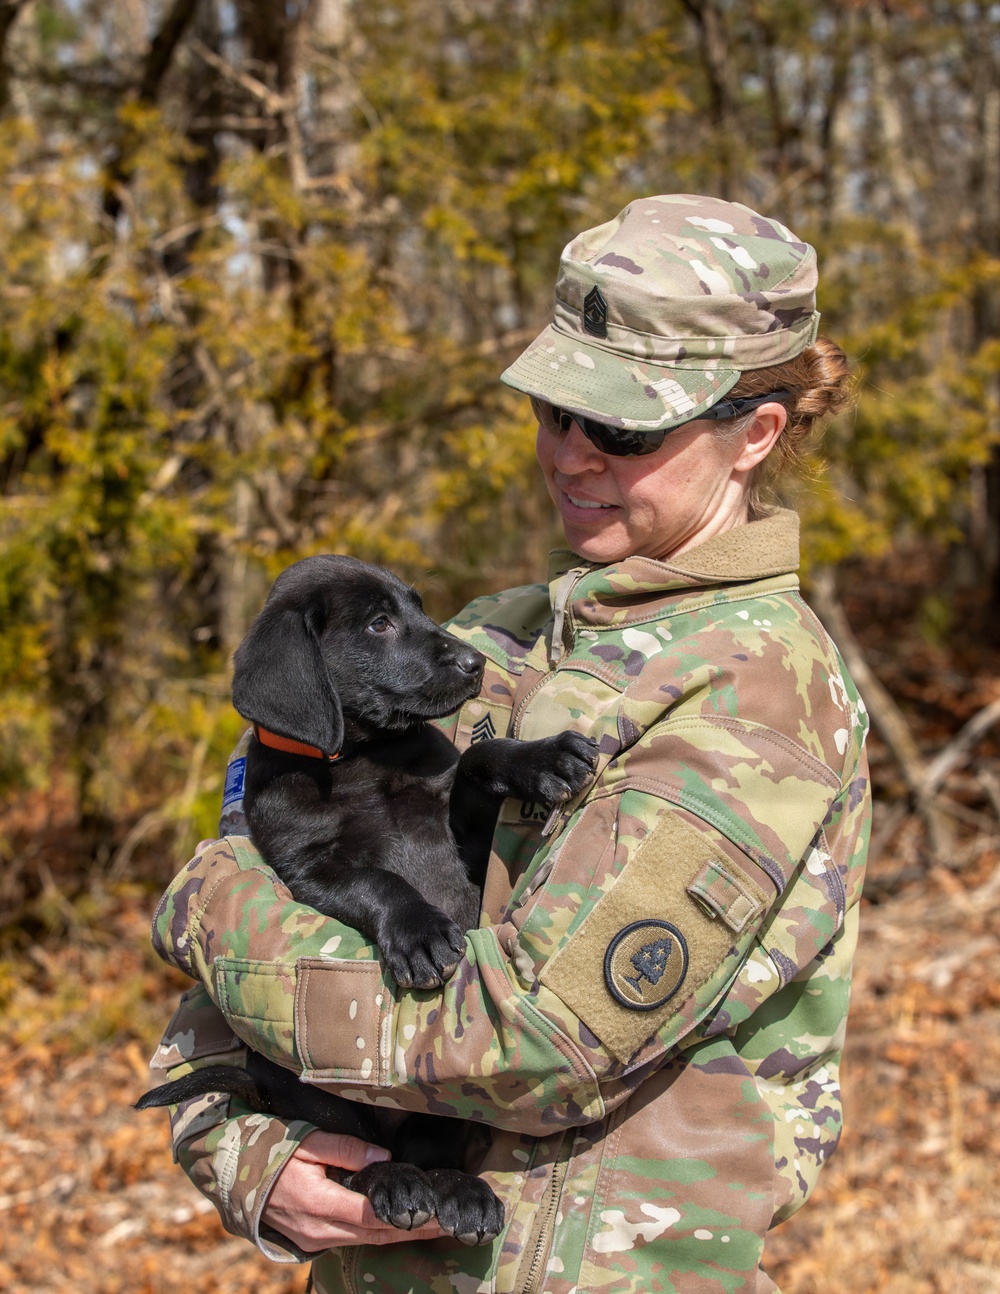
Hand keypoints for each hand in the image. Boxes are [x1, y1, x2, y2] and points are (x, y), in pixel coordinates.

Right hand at [263, 1130, 447, 1250]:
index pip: (373, 1216)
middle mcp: (319, 1230)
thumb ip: (347, 1149)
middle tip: (448, 1225)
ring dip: (399, 1235)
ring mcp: (315, 1239)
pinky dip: (379, 1235)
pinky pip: (352, 1241)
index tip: (437, 1214)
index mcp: (319, 1204)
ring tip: (433, 1227)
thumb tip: (384, 1158)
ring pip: (366, 1242)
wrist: (235, 1176)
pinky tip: (399, 1226)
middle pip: (376, 1236)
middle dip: (413, 1231)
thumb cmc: (273, 1152)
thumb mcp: (308, 1141)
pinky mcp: (313, 1240)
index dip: (408, 1218)